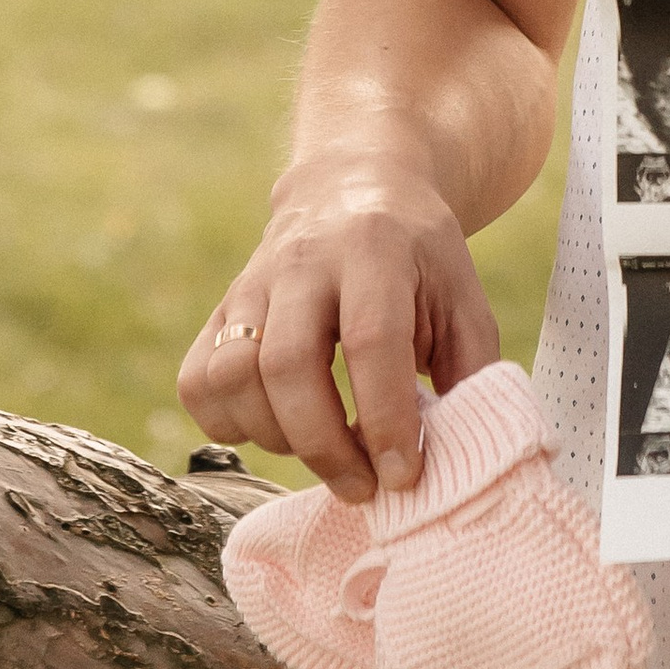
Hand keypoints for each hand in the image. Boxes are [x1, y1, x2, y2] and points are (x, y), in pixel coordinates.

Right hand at [179, 150, 500, 502]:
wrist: (351, 183)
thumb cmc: (418, 254)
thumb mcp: (463, 295)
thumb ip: (471, 370)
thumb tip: (461, 452)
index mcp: (375, 248)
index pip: (371, 339)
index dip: (385, 418)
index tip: (404, 475)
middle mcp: (303, 260)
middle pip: (288, 364)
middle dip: (324, 445)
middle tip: (363, 486)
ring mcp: (252, 282)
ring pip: (233, 374)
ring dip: (277, 437)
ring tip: (324, 451)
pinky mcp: (220, 306)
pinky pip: (198, 379)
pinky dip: (228, 422)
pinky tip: (277, 427)